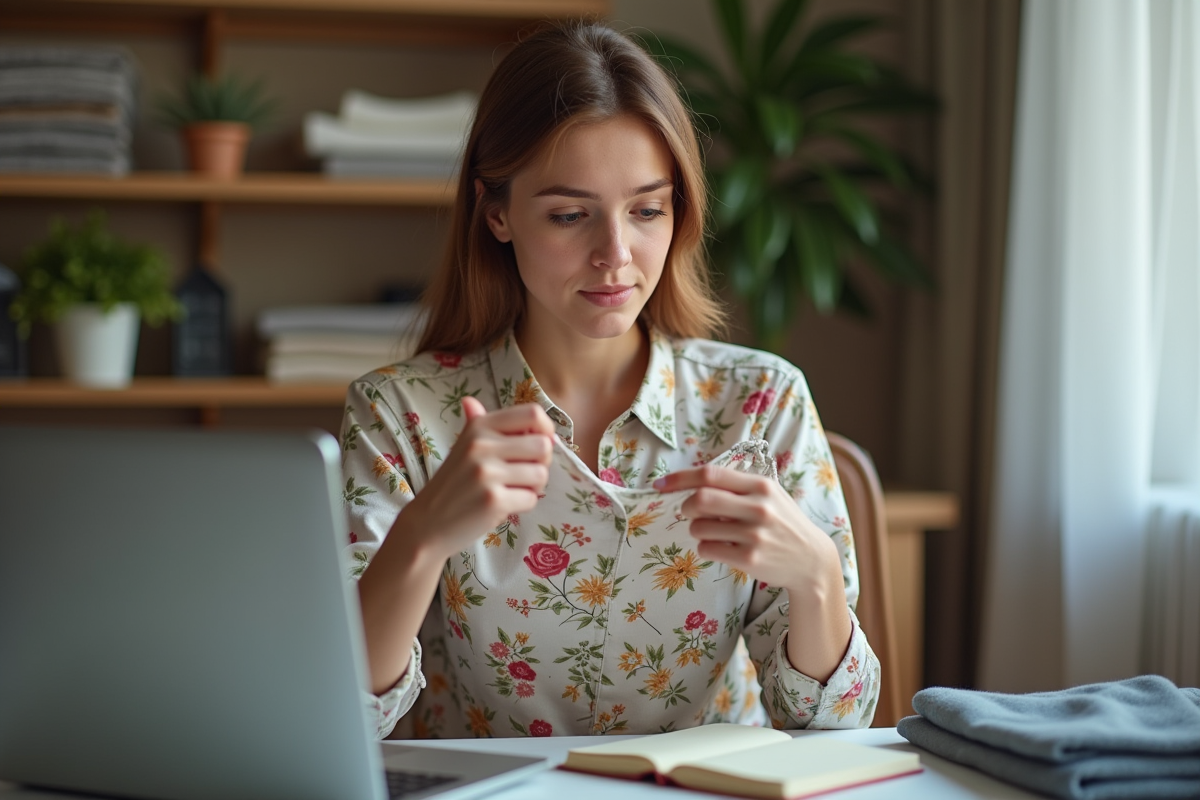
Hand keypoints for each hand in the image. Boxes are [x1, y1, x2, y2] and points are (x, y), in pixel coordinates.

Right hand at [395, 396, 553, 559]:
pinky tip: (505, 505)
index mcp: (479, 426)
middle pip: (543, 445)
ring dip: (534, 487)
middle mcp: (482, 445)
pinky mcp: (494, 500)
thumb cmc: (452, 484)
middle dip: (542, 463)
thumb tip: (471, 401)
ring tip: (513, 491)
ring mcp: (487, 473)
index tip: (540, 444)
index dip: (546, 430)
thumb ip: (475, 423)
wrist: (427, 523)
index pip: (532, 414)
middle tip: (524, 474)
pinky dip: (523, 505)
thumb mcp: (461, 446)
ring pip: (541, 474)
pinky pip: (532, 499)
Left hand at [653, 465, 840, 592]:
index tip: (661, 484)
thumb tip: (692, 483)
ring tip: (711, 531)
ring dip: (696, 529)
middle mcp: (758, 507)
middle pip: (701, 499)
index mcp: (761, 485)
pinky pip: (707, 548)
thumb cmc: (783, 522)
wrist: (811, 559)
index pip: (711, 474)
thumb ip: (737, 486)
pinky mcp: (749, 558)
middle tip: (688, 511)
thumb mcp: (769, 495)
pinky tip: (720, 547)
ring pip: (699, 527)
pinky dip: (705, 547)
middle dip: (686, 506)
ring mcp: (754, 534)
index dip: (681, 478)